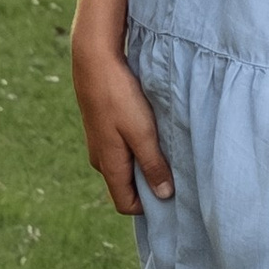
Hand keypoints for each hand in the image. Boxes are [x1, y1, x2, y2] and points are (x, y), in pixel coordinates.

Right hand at [73, 41, 172, 217]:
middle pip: (126, 186)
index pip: (125, 204)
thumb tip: (164, 196)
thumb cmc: (119, 97)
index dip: (148, 206)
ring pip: (125, 165)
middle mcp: (100, 159)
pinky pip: (122, 148)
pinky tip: (151, 130)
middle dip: (149, 184)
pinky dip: (137, 147)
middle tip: (174, 170)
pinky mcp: (103, 127)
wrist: (94, 61)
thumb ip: (153, 165)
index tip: (172, 194)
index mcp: (108, 165)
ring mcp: (100, 142)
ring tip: (165, 147)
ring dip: (144, 162)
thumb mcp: (142, 133)